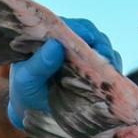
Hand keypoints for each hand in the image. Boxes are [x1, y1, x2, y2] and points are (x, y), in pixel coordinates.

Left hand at [8, 17, 122, 128]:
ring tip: (109, 74)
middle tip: (104, 62)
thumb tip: (56, 45)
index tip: (89, 46)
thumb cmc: (25, 92)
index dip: (82, 34)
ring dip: (109, 60)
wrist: (33, 111)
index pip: (70, 26)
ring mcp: (84, 54)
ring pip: (104, 48)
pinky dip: (113, 72)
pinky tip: (112, 82)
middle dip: (101, 47)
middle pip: (92, 35)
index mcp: (50, 35)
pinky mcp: (94, 68)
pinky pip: (110, 65)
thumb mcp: (26, 80)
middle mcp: (69, 41)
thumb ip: (39, 64)